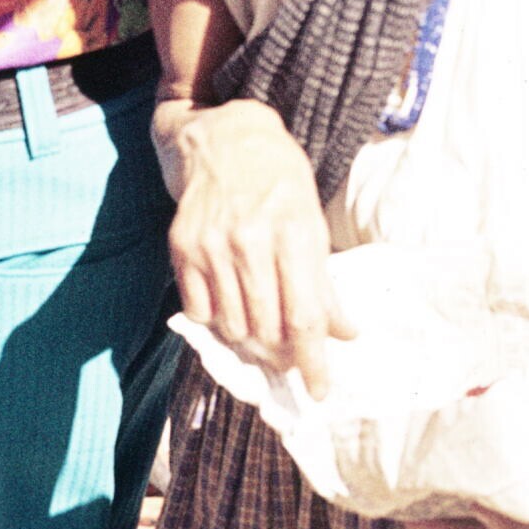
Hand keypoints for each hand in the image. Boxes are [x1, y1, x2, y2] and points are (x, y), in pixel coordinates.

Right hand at [165, 99, 355, 397]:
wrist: (224, 137)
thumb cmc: (279, 178)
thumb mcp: (313, 219)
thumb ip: (324, 280)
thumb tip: (345, 334)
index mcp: (293, 231)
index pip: (304, 316)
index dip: (313, 362)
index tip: (320, 391)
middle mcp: (250, 239)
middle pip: (267, 330)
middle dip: (282, 357)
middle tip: (290, 359)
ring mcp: (212, 243)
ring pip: (232, 327)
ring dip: (250, 342)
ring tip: (262, 329)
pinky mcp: (182, 246)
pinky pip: (199, 311)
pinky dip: (218, 320)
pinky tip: (231, 302)